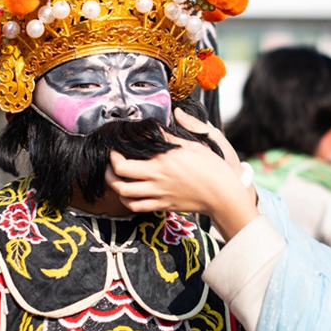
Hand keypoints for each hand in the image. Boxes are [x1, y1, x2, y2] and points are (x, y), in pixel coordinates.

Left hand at [105, 118, 258, 239]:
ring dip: (115, 186)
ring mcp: (158, 194)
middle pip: (119, 177)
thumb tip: (161, 124)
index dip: (114, 153)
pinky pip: (137, 207)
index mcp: (161, 161)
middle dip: (109, 169)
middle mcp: (156, 178)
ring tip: (115, 178)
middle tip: (110, 162)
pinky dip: (127, 201)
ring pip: (124, 194)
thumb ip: (172, 136)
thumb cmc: (212, 168)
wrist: (222, 195)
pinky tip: (128, 194)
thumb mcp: (193, 145)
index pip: (126, 158)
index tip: (115, 147)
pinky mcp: (163, 205)